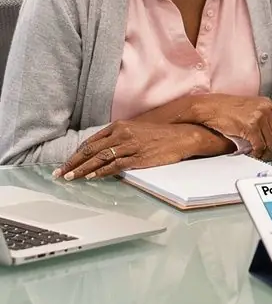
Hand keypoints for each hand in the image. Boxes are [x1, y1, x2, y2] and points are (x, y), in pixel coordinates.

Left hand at [53, 121, 224, 180]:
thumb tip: (100, 150)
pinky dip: (101, 171)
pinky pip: (115, 165)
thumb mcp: (134, 130)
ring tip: (71, 177)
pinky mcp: (137, 157)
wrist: (180, 135)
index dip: (76, 154)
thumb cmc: (157, 134)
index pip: (91, 141)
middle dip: (73, 163)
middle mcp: (121, 134)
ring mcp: (129, 146)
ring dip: (83, 169)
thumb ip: (117, 138)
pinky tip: (92, 177)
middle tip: (60, 173)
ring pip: (100, 158)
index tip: (65, 164)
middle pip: (91, 150)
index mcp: (119, 126)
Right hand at [189, 96, 271, 157]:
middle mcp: (266, 108)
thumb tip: (270, 134)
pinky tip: (251, 154)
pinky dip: (257, 153)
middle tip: (266, 154)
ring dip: (265, 152)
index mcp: (267, 103)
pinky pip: (259, 146)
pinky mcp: (250, 126)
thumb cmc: (225, 109)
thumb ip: (262, 116)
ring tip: (257, 155)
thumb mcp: (249, 107)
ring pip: (271, 143)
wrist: (209, 107)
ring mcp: (259, 117)